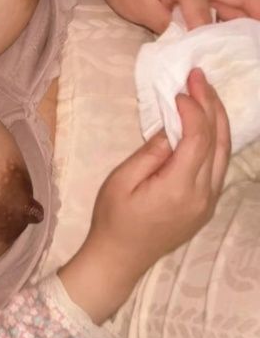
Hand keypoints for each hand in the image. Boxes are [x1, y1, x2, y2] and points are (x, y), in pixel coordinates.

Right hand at [59, 69, 230, 321]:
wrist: (120, 259)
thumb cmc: (113, 219)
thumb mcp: (122, 180)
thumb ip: (151, 151)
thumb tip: (172, 126)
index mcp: (179, 188)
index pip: (198, 138)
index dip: (193, 109)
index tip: (179, 90)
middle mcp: (203, 195)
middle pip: (218, 141)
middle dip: (211, 105)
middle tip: (199, 78)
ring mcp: (209, 202)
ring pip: (224, 153)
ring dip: (218, 120)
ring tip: (206, 93)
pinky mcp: (207, 206)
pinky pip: (219, 166)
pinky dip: (216, 139)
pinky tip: (207, 123)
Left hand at [89, 0, 259, 33]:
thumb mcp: (140, 8)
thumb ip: (166, 26)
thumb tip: (185, 46)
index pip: (205, 16)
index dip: (207, 40)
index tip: (210, 61)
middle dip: (258, 13)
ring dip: (247, 15)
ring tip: (252, 41)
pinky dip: (232, 14)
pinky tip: (233, 34)